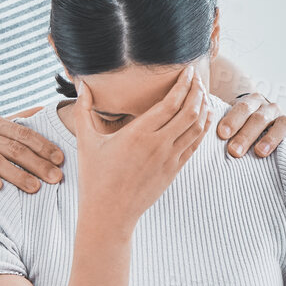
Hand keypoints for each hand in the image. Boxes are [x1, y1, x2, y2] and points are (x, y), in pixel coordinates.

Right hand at [0, 105, 63, 193]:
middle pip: (11, 146)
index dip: (43, 146)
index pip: (21, 132)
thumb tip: (42, 109)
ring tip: (35, 188)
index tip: (61, 160)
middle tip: (56, 178)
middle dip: (37, 163)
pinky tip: (0, 188)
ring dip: (17, 175)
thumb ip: (10, 122)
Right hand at [72, 66, 211, 230]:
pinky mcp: (174, 171)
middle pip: (189, 111)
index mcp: (137, 134)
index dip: (184, 84)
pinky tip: (204, 118)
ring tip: (203, 95)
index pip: (170, 103)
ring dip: (204, 108)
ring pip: (197, 128)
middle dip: (198, 92)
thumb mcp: (86, 142)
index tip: (188, 72)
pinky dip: (203, 128)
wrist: (109, 214)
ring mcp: (168, 159)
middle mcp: (157, 145)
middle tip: (198, 79)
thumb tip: (81, 86)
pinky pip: (195, 145)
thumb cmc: (95, 178)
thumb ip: (83, 111)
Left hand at [218, 91, 285, 158]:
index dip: (233, 119)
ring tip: (260, 153)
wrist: (259, 125)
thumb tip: (191, 126)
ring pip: (283, 124)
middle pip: (260, 117)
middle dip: (246, 134)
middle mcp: (270, 109)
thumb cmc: (238, 128)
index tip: (221, 134)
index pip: (243, 106)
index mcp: (252, 102)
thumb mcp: (228, 122)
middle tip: (234, 151)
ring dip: (272, 137)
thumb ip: (215, 122)